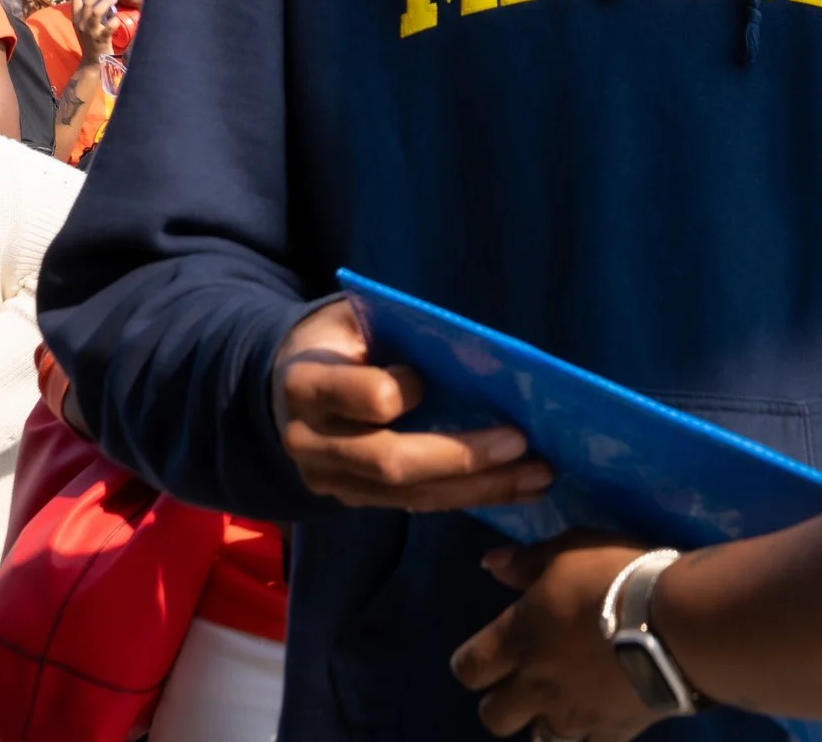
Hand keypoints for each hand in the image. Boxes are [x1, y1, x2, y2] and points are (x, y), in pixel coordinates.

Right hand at [72, 0, 118, 62]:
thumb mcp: (83, 22)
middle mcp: (82, 24)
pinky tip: (116, 18)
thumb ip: (84, 5)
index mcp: (77, 19)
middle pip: (87, 4)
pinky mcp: (100, 41)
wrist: (92, 60)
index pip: (75, 0)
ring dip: (105, 3)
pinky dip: (112, 23)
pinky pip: (106, 30)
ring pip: (96, 14)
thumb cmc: (90, 38)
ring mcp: (91, 33)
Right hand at [272, 299, 549, 511]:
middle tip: (521, 443)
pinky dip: (470, 496)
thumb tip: (470, 344)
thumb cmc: (334, 339)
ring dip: (481, 488)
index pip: (363, 399)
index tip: (426, 378)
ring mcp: (332, 481)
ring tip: (539, 475)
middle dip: (462, 457)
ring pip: (411, 495)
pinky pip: (418, 505)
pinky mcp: (357, 501)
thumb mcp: (350, 317)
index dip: (400, 393)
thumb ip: (393, 327)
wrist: (282, 387)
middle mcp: (311, 442)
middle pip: (391, 462)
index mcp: (307, 384)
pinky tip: (518, 488)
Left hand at [454, 535, 659, 740]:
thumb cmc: (614, 578)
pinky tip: (603, 718)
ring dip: (545, 722)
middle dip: (502, 703)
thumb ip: (526, 562)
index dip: (471, 664)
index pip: (467, 668)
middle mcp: (536, 685)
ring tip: (563, 704)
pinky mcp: (611, 733)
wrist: (674, 625)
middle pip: (493, 717)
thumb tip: (490, 563)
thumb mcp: (570, 550)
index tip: (488, 654)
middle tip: (525, 682)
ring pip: (540, 739)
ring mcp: (573, 715)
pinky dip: (592, 736)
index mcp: (518, 639)